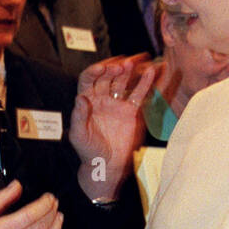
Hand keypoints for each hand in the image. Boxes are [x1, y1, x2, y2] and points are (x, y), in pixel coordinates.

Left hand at [71, 56, 157, 198]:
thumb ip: (78, 117)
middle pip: (107, 76)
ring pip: (122, 81)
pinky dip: (144, 82)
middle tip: (122, 65)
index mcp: (86, 101)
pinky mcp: (130, 110)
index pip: (88, 79)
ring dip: (128, 71)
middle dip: (113, 68)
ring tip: (134, 62)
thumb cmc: (89, 152)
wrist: (107, 165)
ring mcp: (116, 103)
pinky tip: (150, 72)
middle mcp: (101, 98)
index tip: (101, 68)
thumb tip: (80, 99)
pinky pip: (138, 93)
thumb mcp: (79, 136)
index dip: (94, 72)